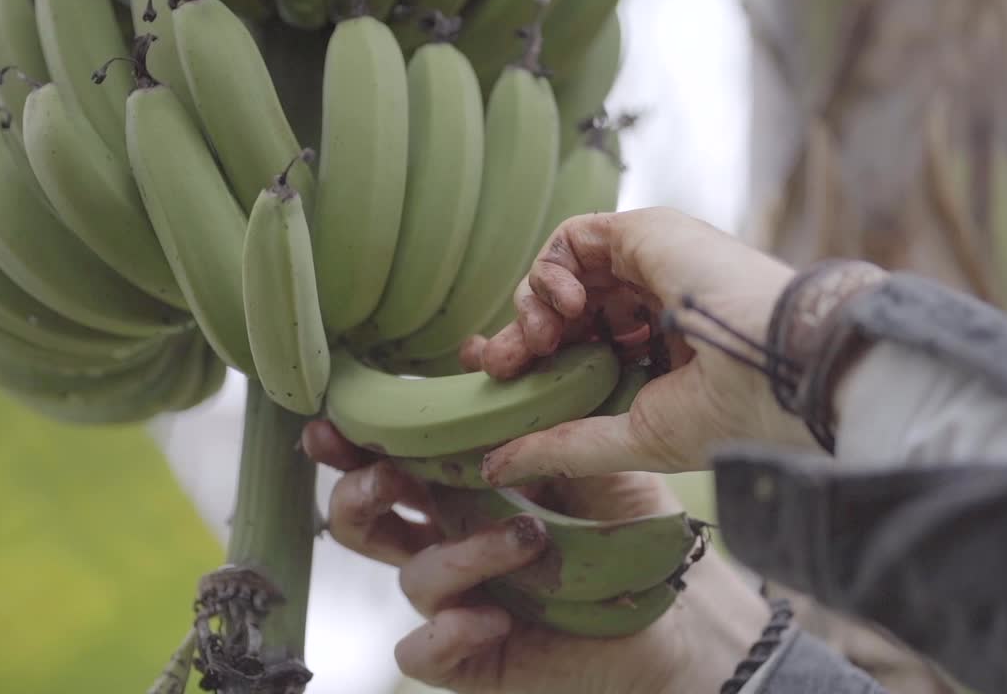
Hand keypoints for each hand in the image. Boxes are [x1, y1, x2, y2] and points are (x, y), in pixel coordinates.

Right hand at [301, 420, 769, 693]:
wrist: (675, 612)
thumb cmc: (627, 527)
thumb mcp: (587, 458)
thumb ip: (532, 416)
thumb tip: (471, 353)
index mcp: (460, 487)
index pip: (389, 461)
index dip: (350, 445)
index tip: (331, 425)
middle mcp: (446, 540)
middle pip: (363, 519)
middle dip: (360, 493)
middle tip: (393, 476)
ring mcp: (455, 599)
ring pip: (411, 577)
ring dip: (460, 553)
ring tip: (529, 536)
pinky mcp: (469, 654)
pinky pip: (422, 649)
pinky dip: (449, 631)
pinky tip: (496, 616)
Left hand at [472, 207, 812, 485]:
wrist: (780, 366)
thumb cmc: (728, 412)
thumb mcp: (633, 437)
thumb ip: (564, 445)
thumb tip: (494, 467)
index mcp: (657, 354)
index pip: (578, 349)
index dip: (532, 362)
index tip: (501, 380)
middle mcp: (652, 305)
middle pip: (562, 311)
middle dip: (521, 336)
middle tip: (502, 363)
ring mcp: (649, 266)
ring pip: (562, 273)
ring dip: (533, 305)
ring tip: (542, 340)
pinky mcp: (645, 232)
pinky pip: (573, 237)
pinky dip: (551, 269)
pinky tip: (567, 308)